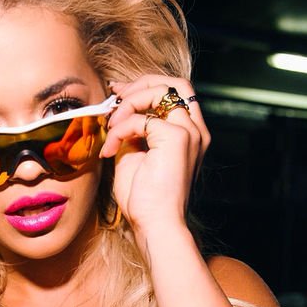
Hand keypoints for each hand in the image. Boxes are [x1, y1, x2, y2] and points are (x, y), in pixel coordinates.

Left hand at [102, 76, 210, 237]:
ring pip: (159, 91)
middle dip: (140, 84)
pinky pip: (141, 118)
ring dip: (128, 104)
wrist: (155, 224)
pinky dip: (120, 129)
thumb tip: (117, 110)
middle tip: (115, 97)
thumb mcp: (134, 154)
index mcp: (190, 134)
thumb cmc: (144, 198)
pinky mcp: (176, 138)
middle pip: (174, 83)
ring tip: (110, 127)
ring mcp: (189, 132)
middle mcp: (195, 130)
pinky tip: (111, 149)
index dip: (145, 86)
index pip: (175, 93)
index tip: (118, 93)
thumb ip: (132, 130)